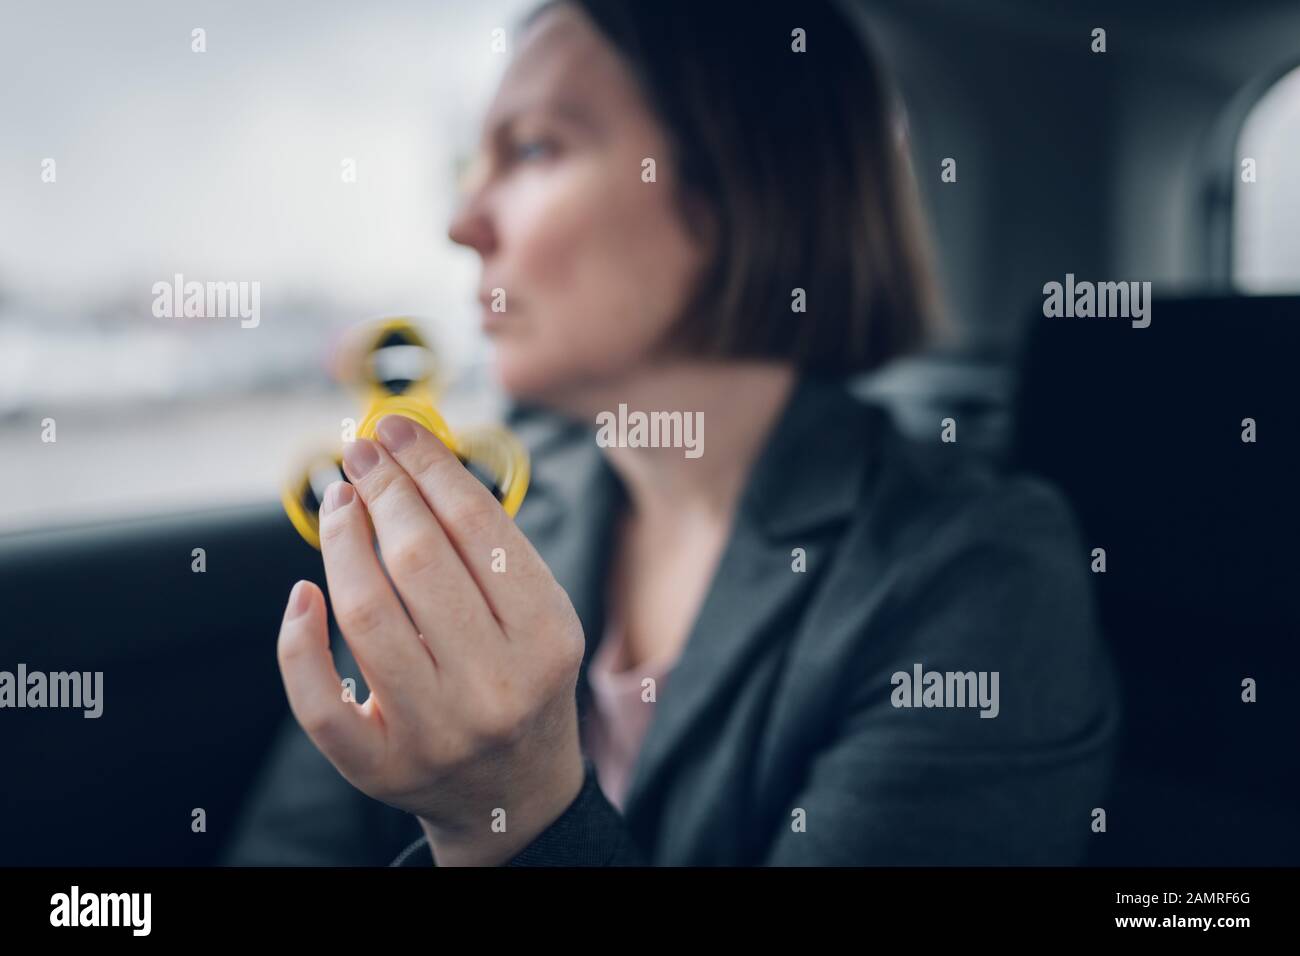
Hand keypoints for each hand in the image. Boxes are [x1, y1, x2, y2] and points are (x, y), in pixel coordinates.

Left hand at [276, 414, 586, 865]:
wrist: (516, 793)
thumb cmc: (522, 681)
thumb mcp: (537, 616)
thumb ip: (488, 548)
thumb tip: (410, 460)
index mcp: (548, 638)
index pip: (478, 527)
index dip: (428, 466)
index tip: (394, 428)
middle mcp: (496, 687)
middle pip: (418, 561)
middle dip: (381, 491)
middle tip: (359, 455)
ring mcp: (435, 732)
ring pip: (365, 614)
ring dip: (340, 542)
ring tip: (339, 504)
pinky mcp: (380, 767)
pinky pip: (319, 700)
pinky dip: (297, 640)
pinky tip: (301, 594)